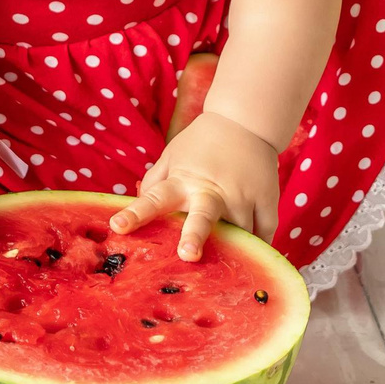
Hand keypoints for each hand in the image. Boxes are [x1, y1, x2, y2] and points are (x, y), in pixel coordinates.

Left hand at [113, 112, 280, 259]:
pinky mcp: (267, 199)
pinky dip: (259, 248)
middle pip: (202, 217)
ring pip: (240, 235)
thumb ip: (154, 182)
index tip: (117, 226)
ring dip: (233, 251)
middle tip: (188, 255)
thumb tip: (137, 206)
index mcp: (184, 181)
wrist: (245, 120)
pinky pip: (265, 234)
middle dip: (195, 235)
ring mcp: (243, 196)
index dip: (136, 214)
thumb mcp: (172, 156)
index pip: (155, 199)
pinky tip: (252, 257)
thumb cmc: (202, 143)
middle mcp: (212, 191)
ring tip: (227, 263)